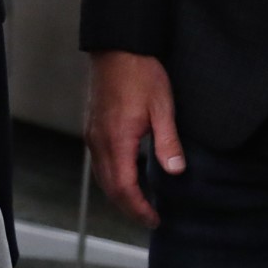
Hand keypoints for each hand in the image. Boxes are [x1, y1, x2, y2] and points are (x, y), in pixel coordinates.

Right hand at [87, 51, 184, 226]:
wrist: (118, 47)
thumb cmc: (141, 73)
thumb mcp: (162, 106)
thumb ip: (168, 141)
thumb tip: (175, 170)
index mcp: (117, 140)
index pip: (125, 188)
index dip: (139, 209)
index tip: (154, 219)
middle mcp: (99, 142)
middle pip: (110, 188)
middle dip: (129, 208)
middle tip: (149, 218)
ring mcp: (93, 135)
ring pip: (102, 177)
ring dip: (119, 195)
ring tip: (140, 203)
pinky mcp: (92, 128)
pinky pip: (99, 163)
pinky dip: (112, 178)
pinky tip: (127, 175)